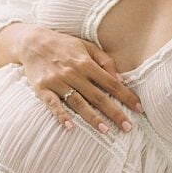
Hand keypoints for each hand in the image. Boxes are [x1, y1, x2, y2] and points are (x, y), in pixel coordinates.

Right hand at [7, 23, 143, 132]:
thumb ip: (105, 61)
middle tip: (128, 127)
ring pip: (78, 103)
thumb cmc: (64, 45)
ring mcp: (57, 82)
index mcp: (86, 63)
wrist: (32, 42)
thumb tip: (120, 78)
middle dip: (114, 112)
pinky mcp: (42, 89)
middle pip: (98, 96)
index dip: (126, 96)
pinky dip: (61, 115)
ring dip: (92, 118)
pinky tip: (71, 126)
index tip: (139, 109)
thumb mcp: (87, 46)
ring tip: (105, 131)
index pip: (111, 83)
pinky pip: (53, 105)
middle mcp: (73, 73)